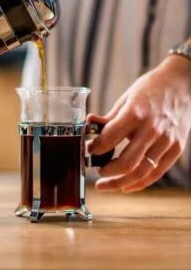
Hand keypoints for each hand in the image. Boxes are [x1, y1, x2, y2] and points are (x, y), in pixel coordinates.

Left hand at [89, 56, 190, 192]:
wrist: (183, 83)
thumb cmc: (151, 89)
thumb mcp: (125, 99)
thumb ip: (108, 118)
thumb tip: (88, 127)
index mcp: (136, 114)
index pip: (109, 140)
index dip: (94, 149)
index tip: (87, 152)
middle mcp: (153, 130)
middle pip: (127, 163)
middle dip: (106, 173)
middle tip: (96, 173)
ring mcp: (167, 141)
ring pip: (142, 172)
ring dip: (120, 183)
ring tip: (105, 185)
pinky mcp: (177, 148)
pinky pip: (157, 172)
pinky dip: (140, 183)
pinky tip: (126, 186)